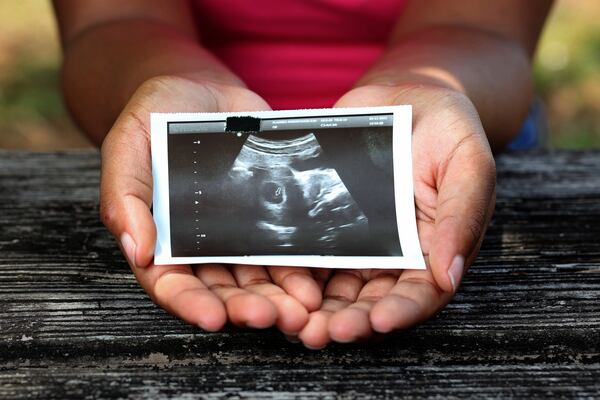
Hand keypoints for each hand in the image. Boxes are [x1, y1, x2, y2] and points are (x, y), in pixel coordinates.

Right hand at [100, 76, 322, 332]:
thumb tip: (138, 250)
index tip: (213, 319)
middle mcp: (202, 245)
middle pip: (223, 289)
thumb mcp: (127, 147)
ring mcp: (238, 233)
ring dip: (280, 297)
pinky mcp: (269, 216)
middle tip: (272, 318)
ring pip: (259, 277)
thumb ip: (125, 197)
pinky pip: (285, 248)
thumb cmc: (154, 116)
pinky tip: (315, 281)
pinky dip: (300, 268)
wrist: (201, 89)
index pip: (172, 284)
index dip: (190, 304)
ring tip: (302, 310)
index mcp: (162, 239)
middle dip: (246, 307)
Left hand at [296, 84, 495, 347]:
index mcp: (433, 249)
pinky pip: (309, 254)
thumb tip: (451, 274)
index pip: (420, 293)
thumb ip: (461, 216)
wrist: (405, 97)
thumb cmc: (448, 130)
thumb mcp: (468, 164)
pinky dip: (294, 275)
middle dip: (349, 321)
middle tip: (323, 333)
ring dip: (316, 310)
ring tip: (295, 323)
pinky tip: (276, 286)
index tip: (378, 321)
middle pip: (371, 301)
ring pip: (335, 288)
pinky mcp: (326, 225)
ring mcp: (358, 243)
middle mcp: (394, 255)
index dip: (401, 312)